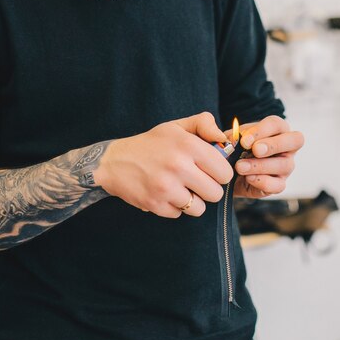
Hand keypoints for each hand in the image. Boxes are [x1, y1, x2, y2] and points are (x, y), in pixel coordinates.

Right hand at [95, 112, 233, 217]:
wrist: (113, 162)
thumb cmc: (150, 143)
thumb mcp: (176, 126)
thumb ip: (204, 124)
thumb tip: (226, 140)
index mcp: (188, 145)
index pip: (224, 172)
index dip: (220, 173)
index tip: (210, 170)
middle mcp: (178, 166)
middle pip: (215, 193)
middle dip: (208, 189)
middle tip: (196, 181)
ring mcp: (166, 187)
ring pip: (199, 208)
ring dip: (192, 201)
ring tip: (180, 188)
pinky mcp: (155, 204)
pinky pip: (179, 214)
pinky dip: (174, 207)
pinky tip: (165, 193)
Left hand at [231, 115, 303, 197]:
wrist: (229, 173)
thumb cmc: (236, 150)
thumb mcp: (232, 139)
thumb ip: (234, 136)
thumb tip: (235, 139)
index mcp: (277, 130)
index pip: (277, 124)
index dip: (262, 131)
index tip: (244, 140)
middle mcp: (287, 147)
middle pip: (295, 140)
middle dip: (273, 145)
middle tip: (255, 150)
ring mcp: (286, 166)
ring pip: (284, 165)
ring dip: (260, 165)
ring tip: (240, 166)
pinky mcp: (280, 184)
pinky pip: (278, 185)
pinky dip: (262, 182)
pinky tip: (248, 178)